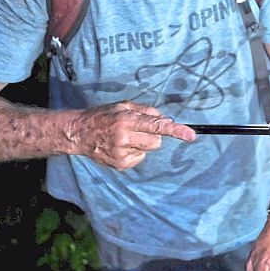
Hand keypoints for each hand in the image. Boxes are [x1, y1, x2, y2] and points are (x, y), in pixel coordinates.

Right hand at [72, 100, 194, 168]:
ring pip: (148, 150)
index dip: (175, 130)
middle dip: (153, 136)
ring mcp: (122, 153)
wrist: (78, 133)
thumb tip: (165, 119)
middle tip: (137, 130)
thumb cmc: (103, 116)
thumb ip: (146, 111)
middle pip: (157, 141)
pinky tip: (120, 146)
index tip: (191, 135)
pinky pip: (140, 158)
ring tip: (125, 138)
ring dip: (142, 144)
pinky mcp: (120, 164)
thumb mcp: (123, 106)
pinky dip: (135, 152)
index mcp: (126, 121)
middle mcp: (125, 138)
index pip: (156, 126)